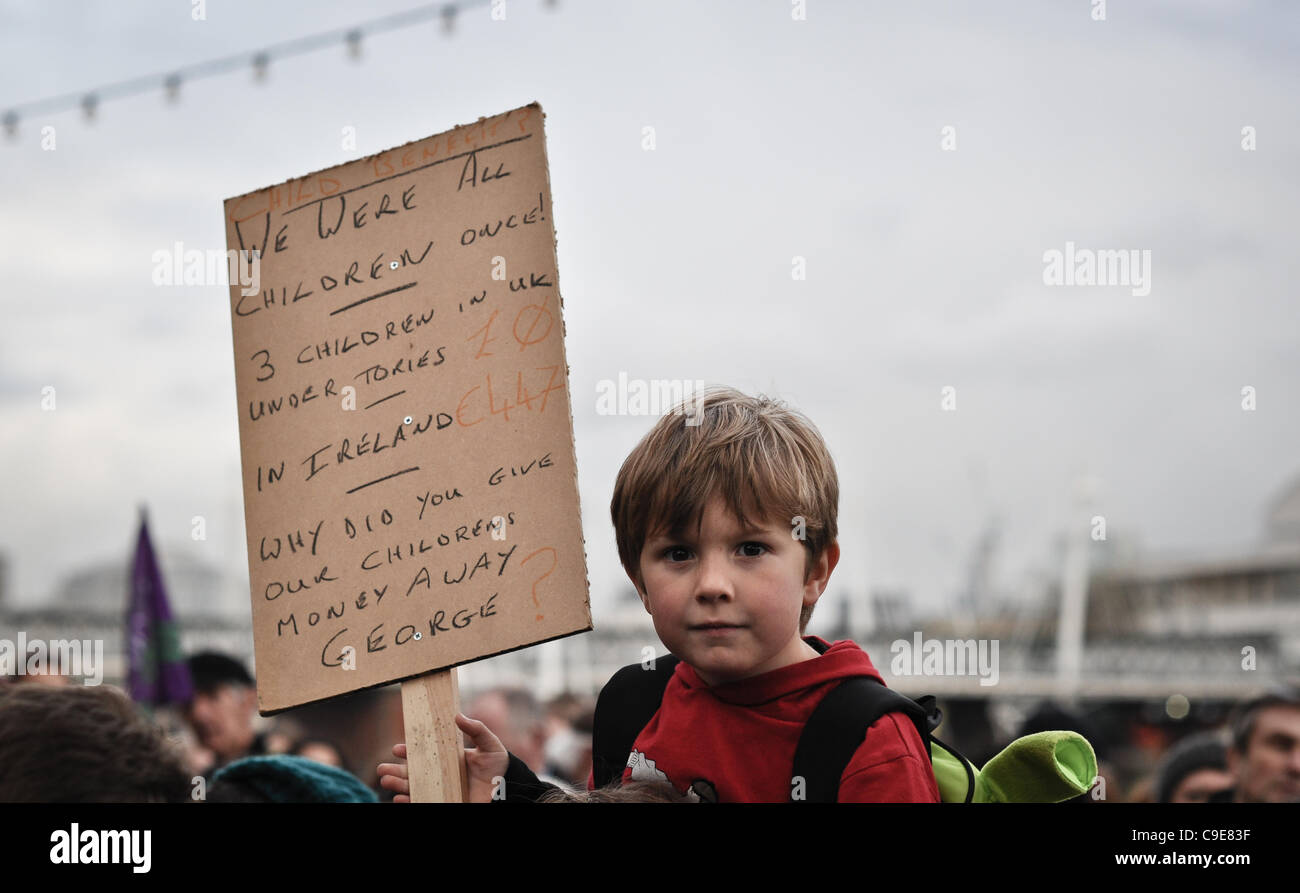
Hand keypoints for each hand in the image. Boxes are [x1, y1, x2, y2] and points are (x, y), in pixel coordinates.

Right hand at [376, 714, 509, 802]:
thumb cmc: (498, 767)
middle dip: (395, 770)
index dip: (409, 751)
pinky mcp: (443, 801)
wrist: (506, 792)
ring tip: (385, 780)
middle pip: (413, 771)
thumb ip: (476, 729)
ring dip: (397, 784)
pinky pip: (421, 802)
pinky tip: (399, 799)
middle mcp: (440, 774)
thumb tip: (457, 715)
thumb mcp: (490, 745)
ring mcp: (440, 789)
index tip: (397, 749)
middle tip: (382, 768)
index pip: (424, 753)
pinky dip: (409, 801)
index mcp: (447, 758)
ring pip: (413, 787)